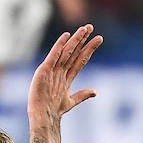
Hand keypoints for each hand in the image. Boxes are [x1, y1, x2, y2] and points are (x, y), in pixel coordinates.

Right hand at [27, 23, 101, 142]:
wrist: (44, 115)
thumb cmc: (54, 110)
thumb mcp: (71, 101)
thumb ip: (82, 95)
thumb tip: (95, 92)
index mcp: (66, 76)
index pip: (80, 59)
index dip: (89, 49)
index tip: (98, 39)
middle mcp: (60, 70)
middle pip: (74, 52)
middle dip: (82, 40)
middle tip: (90, 27)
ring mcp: (52, 69)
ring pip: (67, 51)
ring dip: (76, 40)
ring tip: (84, 29)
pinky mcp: (44, 70)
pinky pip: (54, 56)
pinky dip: (59, 45)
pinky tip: (66, 36)